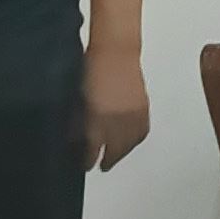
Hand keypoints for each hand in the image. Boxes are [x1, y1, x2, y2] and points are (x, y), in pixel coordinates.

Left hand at [82, 47, 151, 171]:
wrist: (115, 52)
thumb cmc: (90, 69)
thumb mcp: (78, 97)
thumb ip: (78, 121)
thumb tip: (75, 139)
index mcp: (98, 118)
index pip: (94, 148)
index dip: (89, 160)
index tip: (84, 166)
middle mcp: (118, 120)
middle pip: (116, 149)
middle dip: (108, 160)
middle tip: (102, 166)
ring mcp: (133, 115)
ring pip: (131, 143)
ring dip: (123, 152)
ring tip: (116, 156)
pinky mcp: (143, 109)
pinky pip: (141, 132)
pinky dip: (135, 140)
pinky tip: (130, 141)